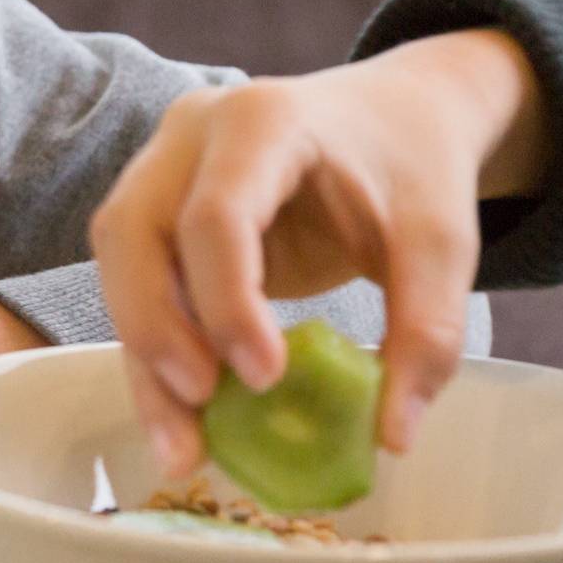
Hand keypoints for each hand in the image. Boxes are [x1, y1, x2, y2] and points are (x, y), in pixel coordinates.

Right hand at [90, 30, 548, 469]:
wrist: (398, 115)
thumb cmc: (415, 168)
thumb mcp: (442, 241)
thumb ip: (427, 331)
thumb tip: (392, 436)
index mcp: (266, 120)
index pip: (216, 213)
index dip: (227, 300)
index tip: (267, 377)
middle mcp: (195, 133)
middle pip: (134, 230)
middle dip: (155, 329)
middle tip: (203, 405)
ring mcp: (166, 167)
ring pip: (120, 260)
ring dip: (144, 357)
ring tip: (183, 447)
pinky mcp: (162, 209)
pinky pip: (138, 283)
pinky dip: (155, 353)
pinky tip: (185, 421)